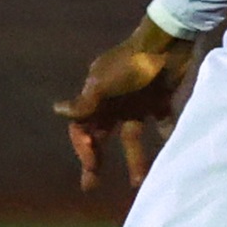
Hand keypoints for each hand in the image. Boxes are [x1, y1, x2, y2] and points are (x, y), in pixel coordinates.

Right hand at [54, 17, 196, 190]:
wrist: (169, 42)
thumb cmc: (132, 64)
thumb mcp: (104, 84)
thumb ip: (84, 103)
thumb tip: (56, 110)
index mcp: (96, 96)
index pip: (82, 128)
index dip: (83, 147)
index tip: (92, 164)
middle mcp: (115, 101)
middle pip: (103, 135)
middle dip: (97, 160)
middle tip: (92, 185)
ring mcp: (138, 100)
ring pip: (133, 136)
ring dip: (135, 158)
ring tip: (139, 182)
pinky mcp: (161, 99)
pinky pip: (161, 123)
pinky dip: (164, 136)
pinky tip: (168, 156)